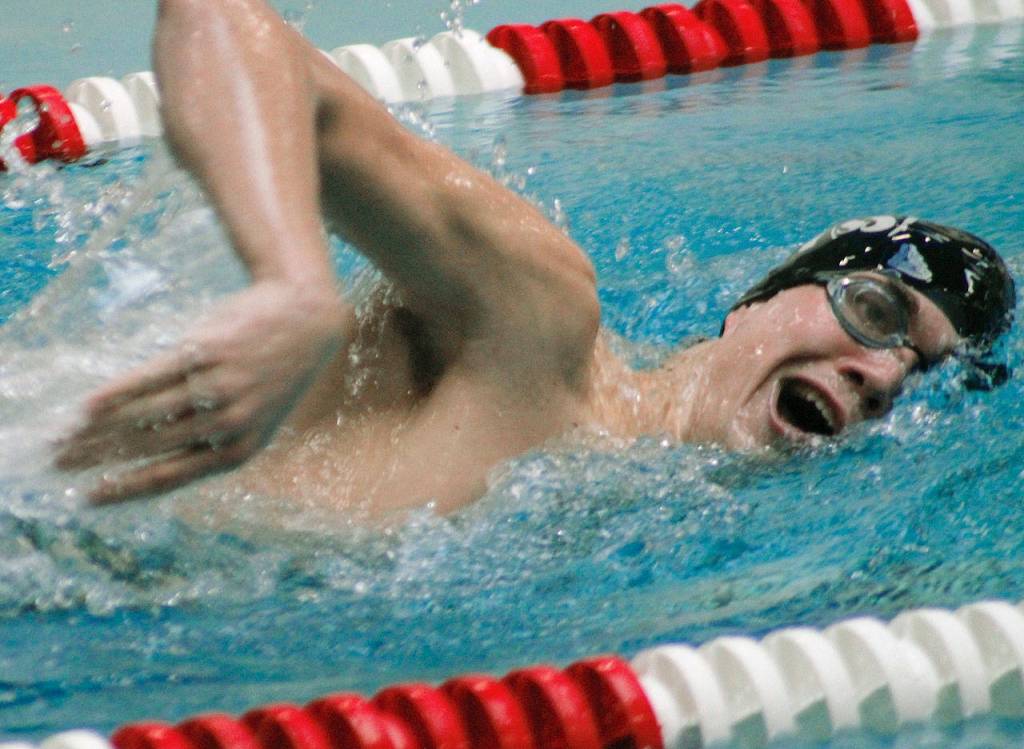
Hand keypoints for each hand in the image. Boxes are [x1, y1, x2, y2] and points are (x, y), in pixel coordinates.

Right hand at [56, 279, 349, 502]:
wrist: (306, 320)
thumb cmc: (272, 374)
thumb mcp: (254, 417)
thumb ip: (209, 437)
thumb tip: (148, 453)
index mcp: (239, 449)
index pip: (171, 477)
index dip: (126, 489)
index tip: (89, 498)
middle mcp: (228, 423)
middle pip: (149, 446)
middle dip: (98, 457)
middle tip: (60, 464)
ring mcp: (216, 386)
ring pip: (144, 414)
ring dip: (98, 428)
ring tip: (65, 436)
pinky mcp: (205, 352)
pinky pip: (151, 376)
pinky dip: (117, 392)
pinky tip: (89, 405)